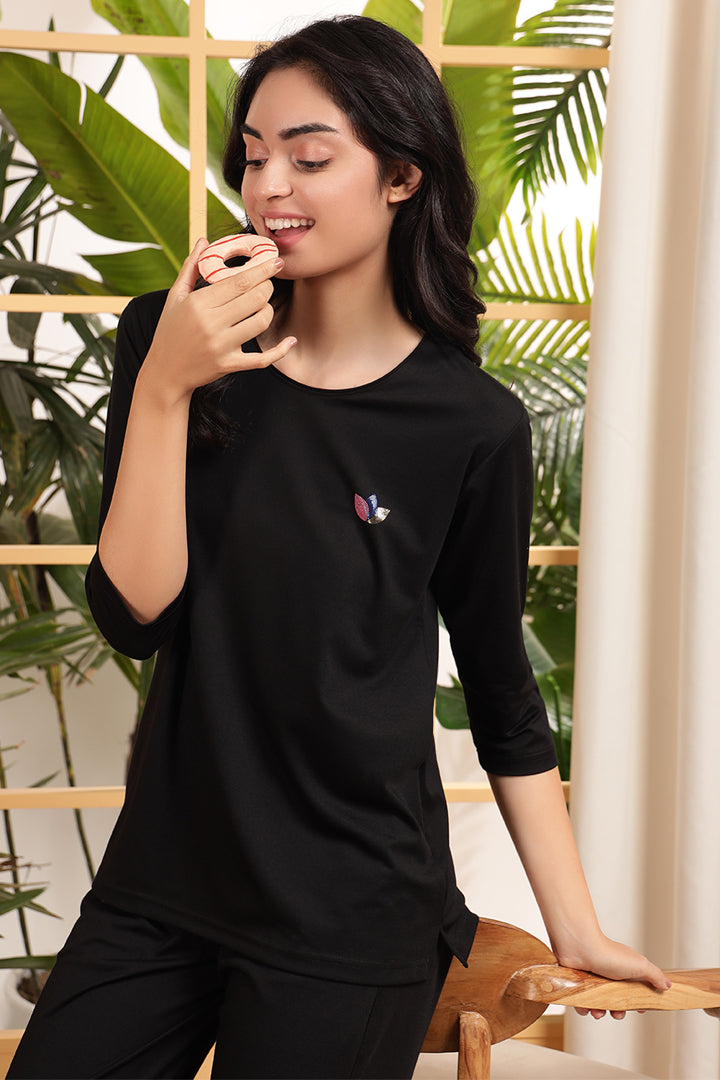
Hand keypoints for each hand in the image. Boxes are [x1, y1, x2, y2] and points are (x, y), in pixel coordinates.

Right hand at [139, 238, 296, 407]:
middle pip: (255, 298)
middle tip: (269, 283)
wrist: (165, 372)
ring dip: (269, 311)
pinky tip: (290, 341)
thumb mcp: (175, 297)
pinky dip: (280, 350)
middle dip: (268, 286)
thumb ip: (190, 268)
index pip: (239, 281)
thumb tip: (203, 241)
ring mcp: (222, 346)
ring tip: (264, 307)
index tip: (276, 261)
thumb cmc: (169, 331)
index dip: (262, 270)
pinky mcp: (230, 365)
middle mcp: (211, 324)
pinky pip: (263, 358)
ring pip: (261, 322)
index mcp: (199, 303)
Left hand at [558, 933, 671, 1019]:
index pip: (634, 990)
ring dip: (600, 1012)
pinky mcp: (579, 983)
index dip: (637, 1002)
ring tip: (598, 1011)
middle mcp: (610, 974)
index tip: (638, 1009)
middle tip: (616, 1013)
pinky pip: (582, 1001)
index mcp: (625, 970)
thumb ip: (655, 975)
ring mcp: (594, 978)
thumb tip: (668, 985)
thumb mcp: (639, 965)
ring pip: (599, 1003)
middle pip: (616, 1000)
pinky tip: (586, 1006)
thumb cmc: (610, 955)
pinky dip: (584, 1007)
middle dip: (617, 1011)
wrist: (580, 947)